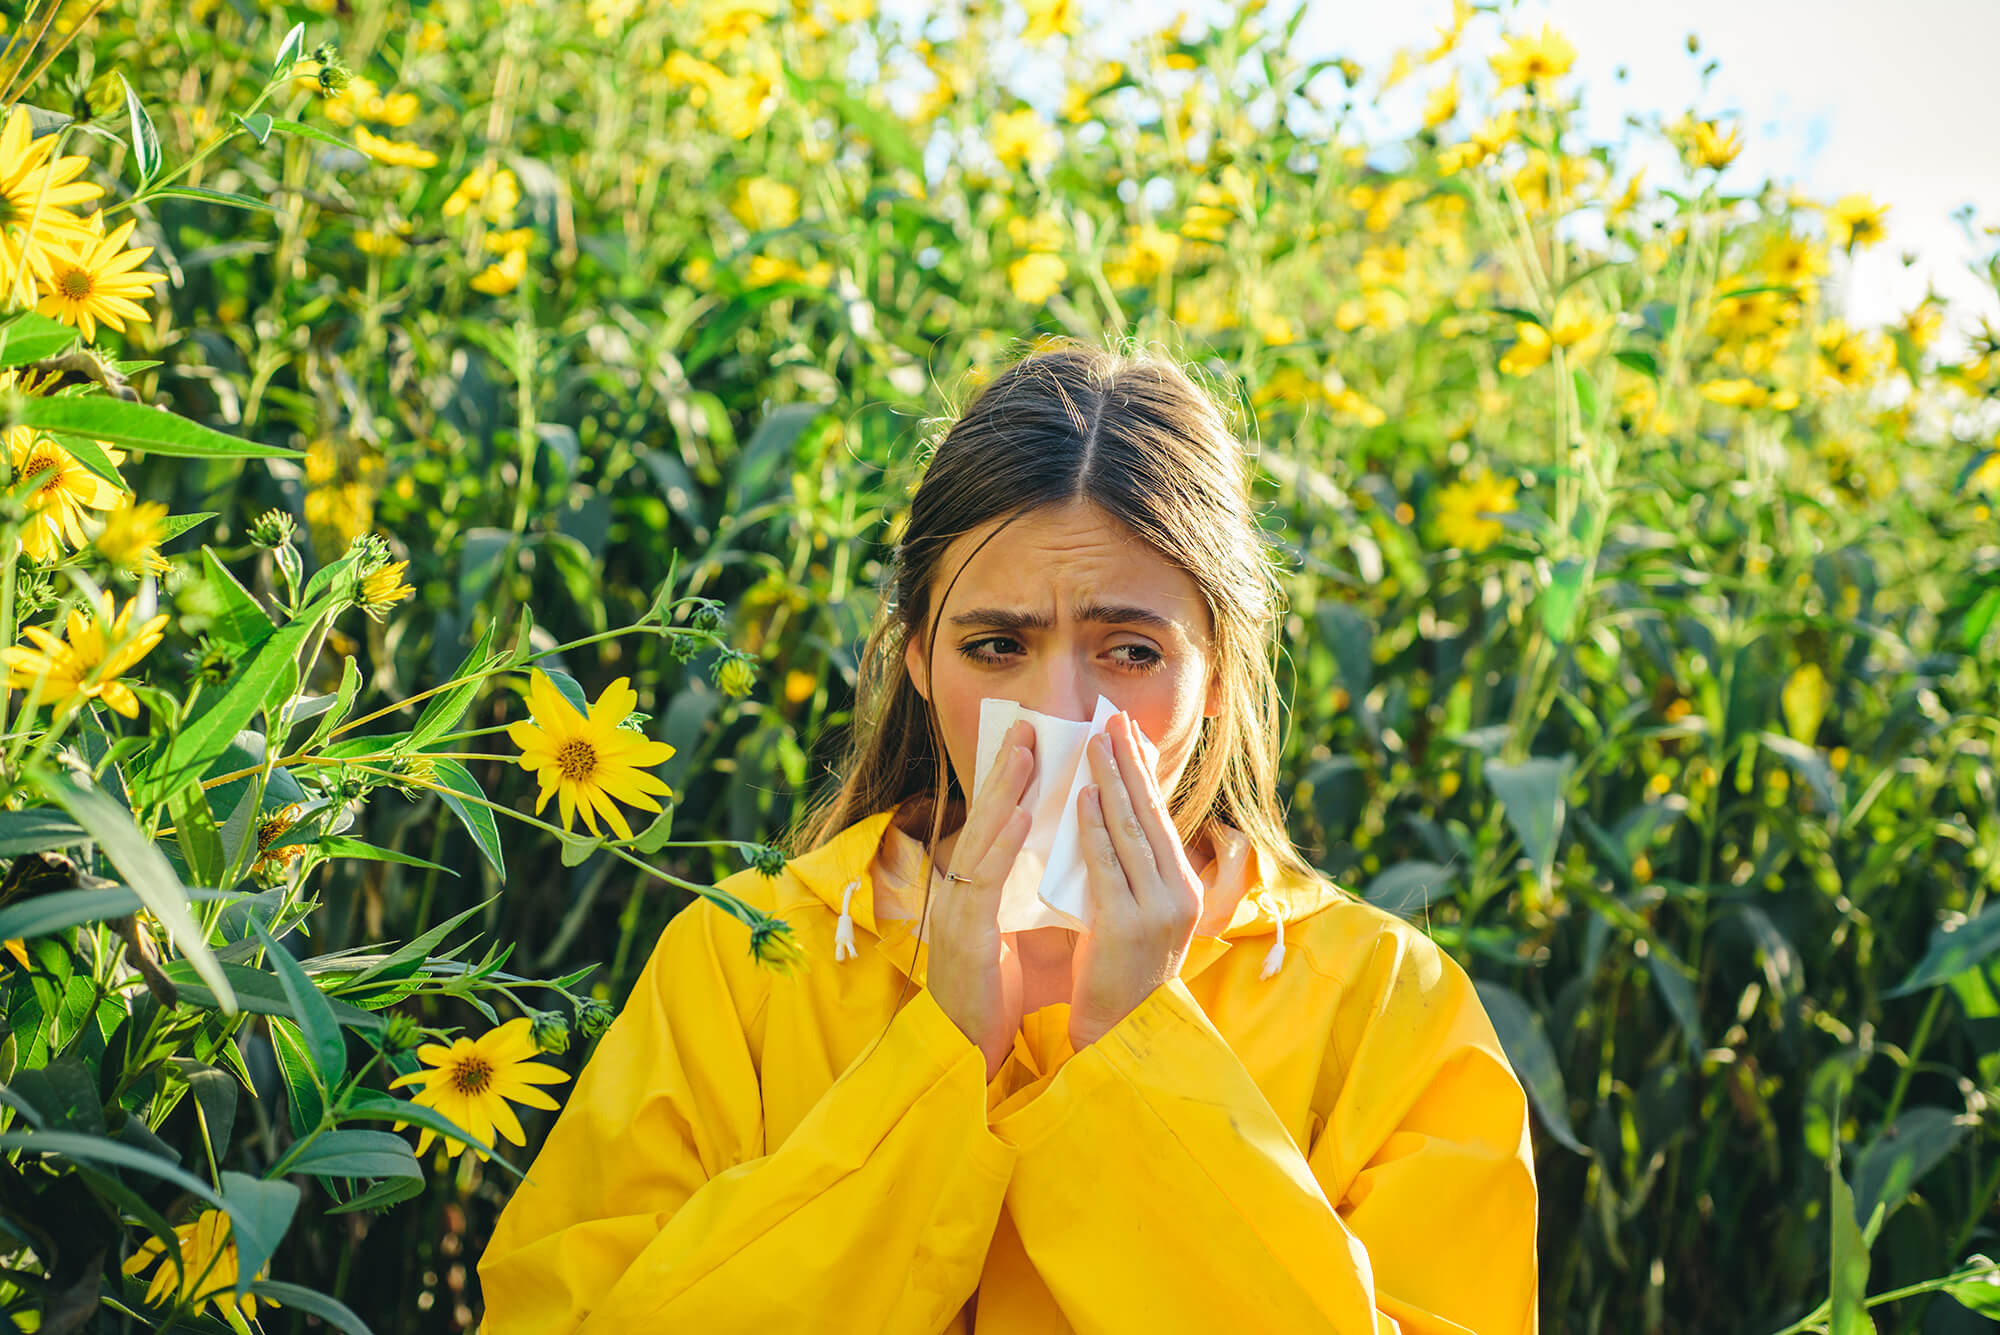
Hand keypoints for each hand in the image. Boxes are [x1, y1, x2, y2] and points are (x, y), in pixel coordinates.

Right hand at [927, 718, 1033, 1082]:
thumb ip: (1026, 893)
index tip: (1032, 742)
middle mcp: (963, 890)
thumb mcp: (1014, 931)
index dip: (1011, 782)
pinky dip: (1004, 843)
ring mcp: (960, 909)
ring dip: (1004, 791)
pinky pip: (987, 879)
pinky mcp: (966, 934)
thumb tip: (1059, 856)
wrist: (968, 1049)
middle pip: (985, 818)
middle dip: (1006, 769)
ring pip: (982, 837)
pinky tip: (1024, 815)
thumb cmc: (995, 993)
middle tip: (1027, 725)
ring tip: (1025, 752)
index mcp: (977, 889)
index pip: (996, 824)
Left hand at [1068, 711, 1202, 1052]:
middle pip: (1150, 815)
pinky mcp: (1126, 925)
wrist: (1121, 1033)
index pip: (1161, 817)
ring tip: (1093, 745)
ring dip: (1111, 783)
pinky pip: (1108, 865)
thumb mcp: (1138, 913)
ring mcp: (1157, 910)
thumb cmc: (1121, 971)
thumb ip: (1131, 870)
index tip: (1127, 731)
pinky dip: (1094, 828)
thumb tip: (1110, 813)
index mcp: (1185, 888)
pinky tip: (1082, 797)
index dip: (1144, 772)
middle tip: (1109, 721)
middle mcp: (1180, 894)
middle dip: (1129, 764)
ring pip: (1131, 832)